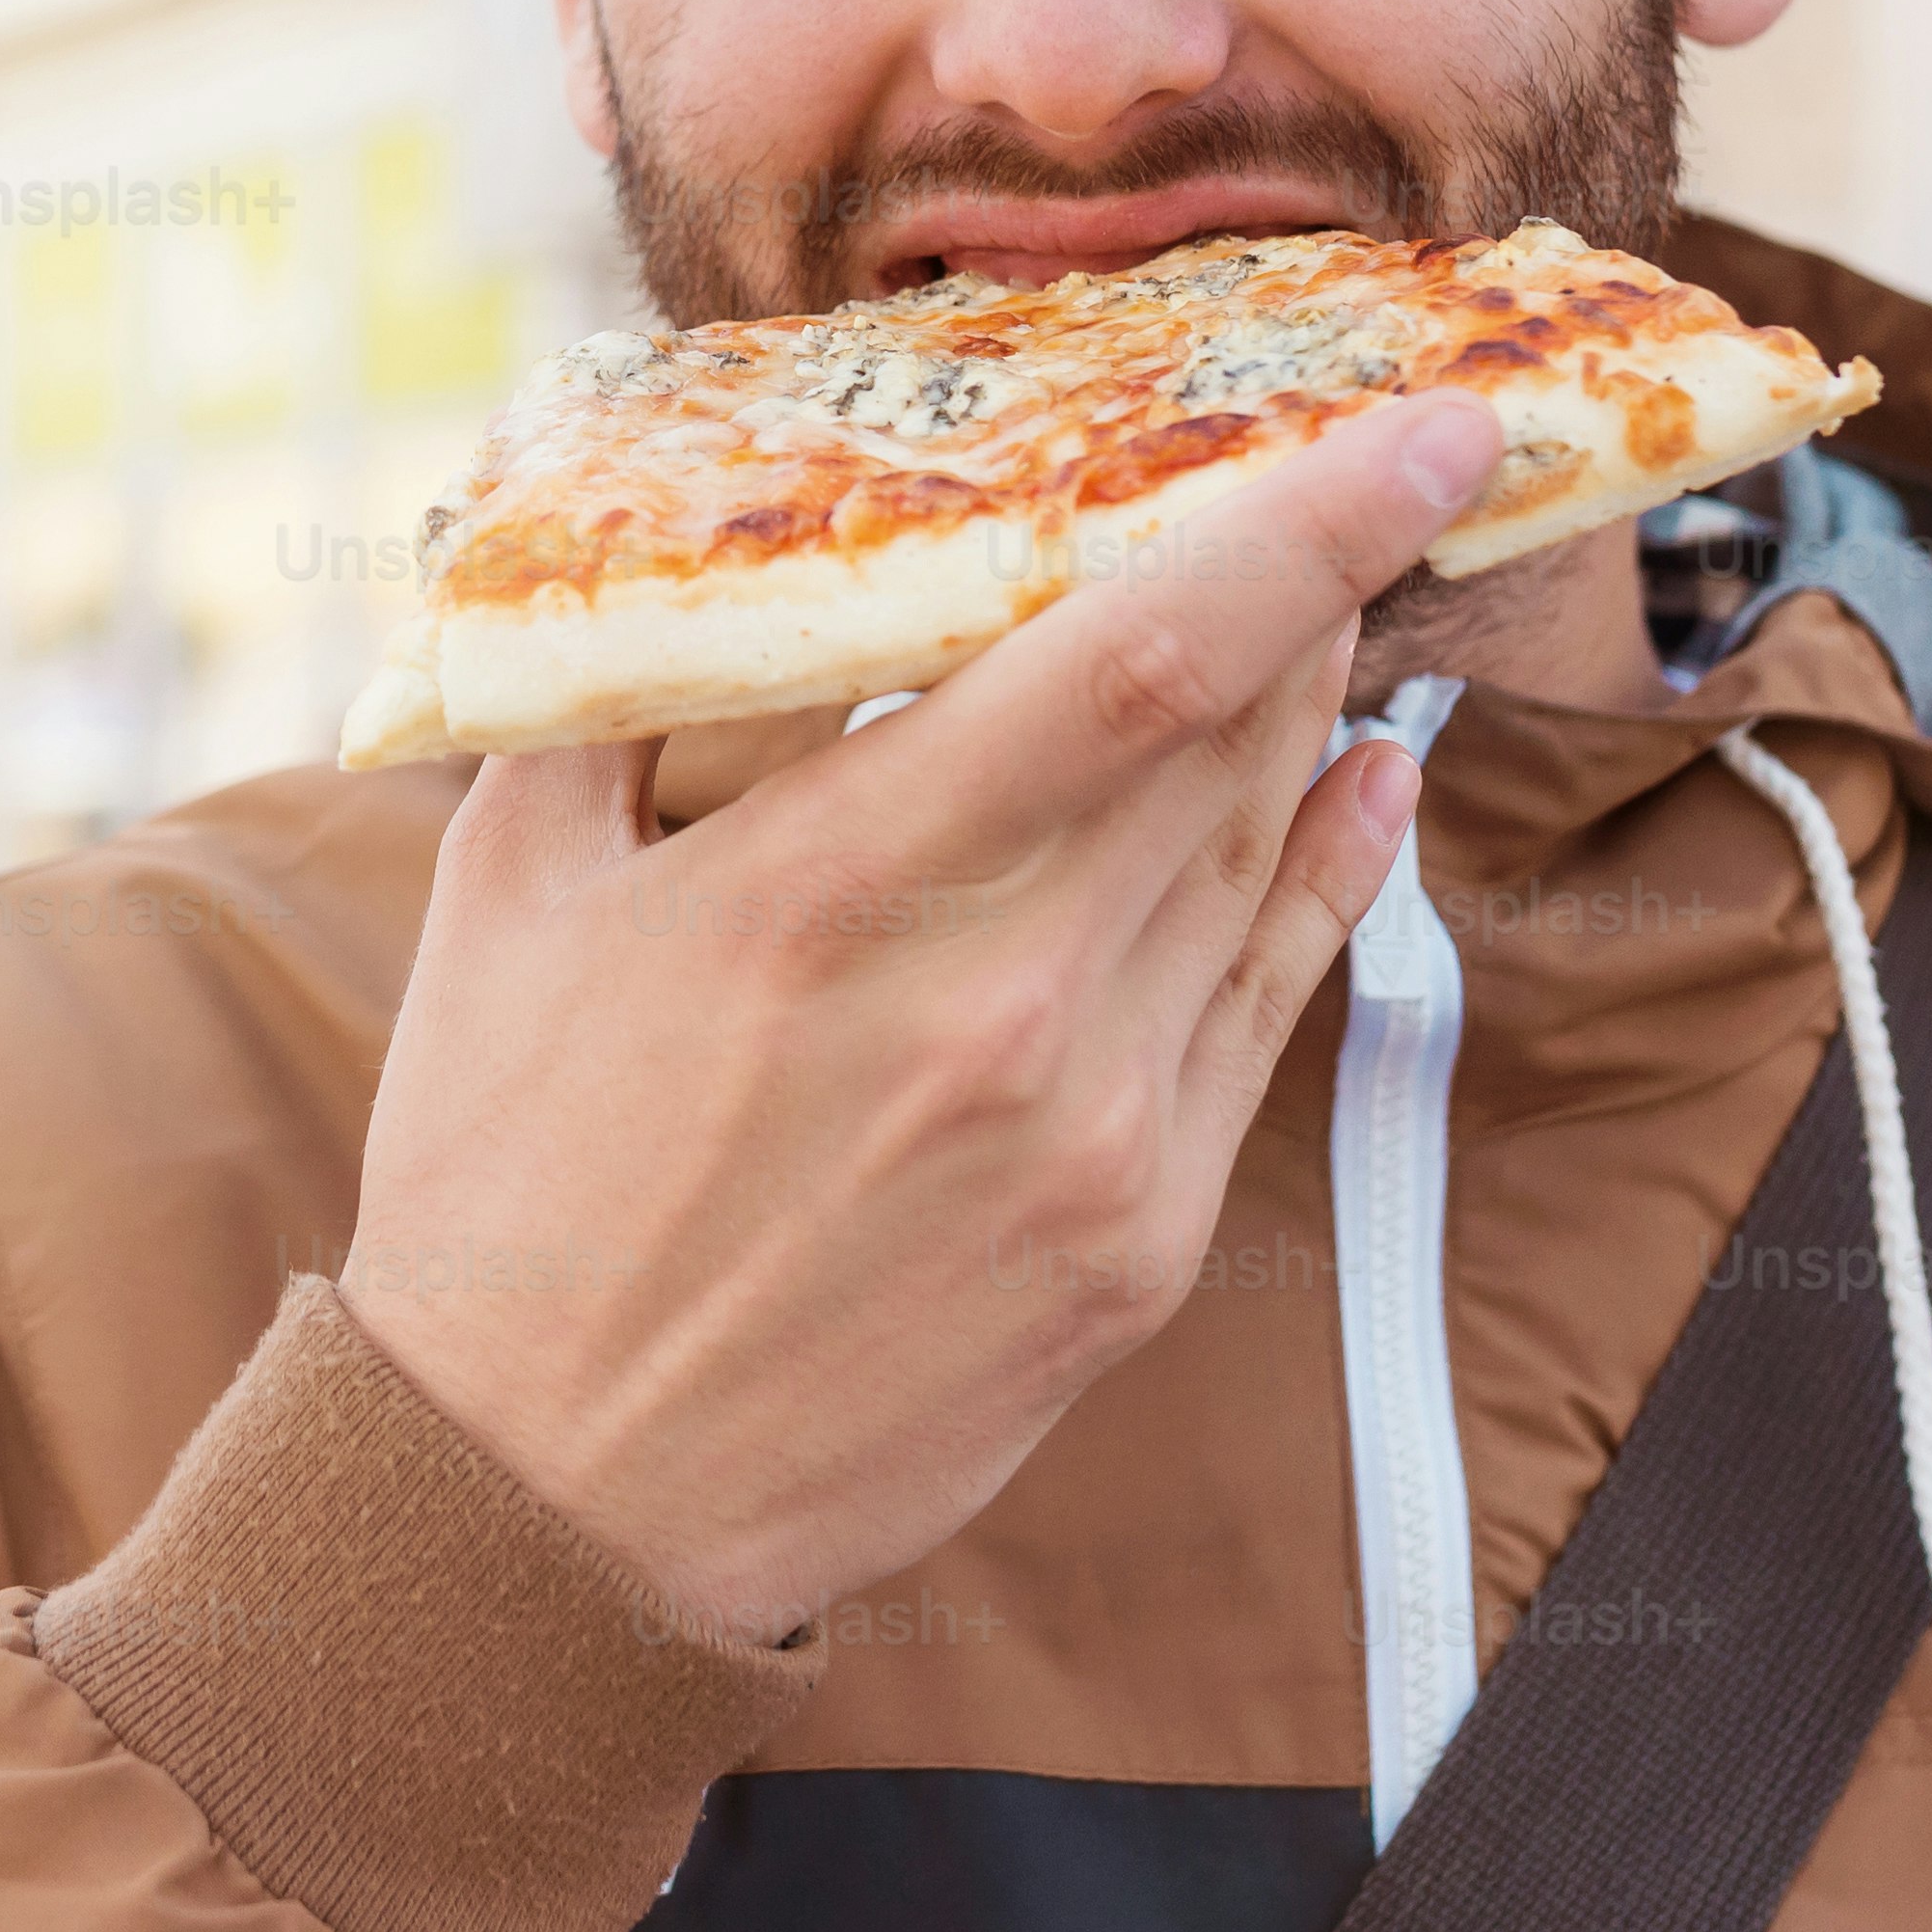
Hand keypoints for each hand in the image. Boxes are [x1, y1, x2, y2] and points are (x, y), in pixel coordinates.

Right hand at [331, 393, 1490, 1646]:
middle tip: (1352, 473)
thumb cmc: (506, 1179)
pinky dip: (1328, 879)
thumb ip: (626, 686)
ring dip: (1316, 715)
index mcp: (832, 890)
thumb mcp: (513, 890)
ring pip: (1260, 861)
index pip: (1137, 657)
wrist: (545, 1502)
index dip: (1305, 523)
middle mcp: (998, 1006)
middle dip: (1313, 588)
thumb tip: (700, 523)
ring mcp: (1092, 1136)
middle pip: (1235, 740)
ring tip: (1340, 604)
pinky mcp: (1137, 1242)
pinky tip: (1359, 786)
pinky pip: (1268, 1013)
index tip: (1425, 428)